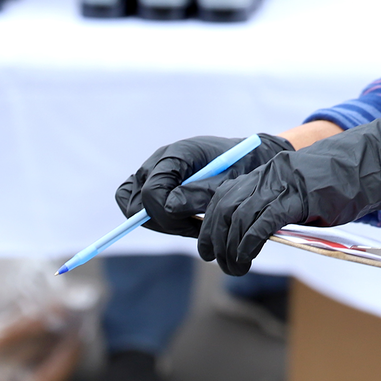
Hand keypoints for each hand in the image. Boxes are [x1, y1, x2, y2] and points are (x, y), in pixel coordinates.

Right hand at [115, 133, 293, 237]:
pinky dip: (154, 218)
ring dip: (160, 222)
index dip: (167, 215)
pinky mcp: (153, 182)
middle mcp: (159, 160)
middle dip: (165, 222)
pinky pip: (136, 205)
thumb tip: (170, 207)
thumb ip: (200, 193)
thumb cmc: (240, 166)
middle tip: (197, 227)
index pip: (151, 191)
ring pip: (134, 207)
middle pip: (137, 203)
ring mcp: (153, 171)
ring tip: (192, 222)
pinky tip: (182, 219)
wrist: (247, 157)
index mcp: (177, 153)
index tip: (196, 223)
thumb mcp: (228, 181)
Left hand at [198, 116, 380, 275]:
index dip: (210, 219)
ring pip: (237, 216)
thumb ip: (281, 204)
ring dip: (230, 248)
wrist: (373, 161)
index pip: (225, 193)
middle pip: (223, 206)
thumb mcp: (305, 190)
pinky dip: (248, 243)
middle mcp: (270, 174)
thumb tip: (260, 232)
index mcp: (270, 171)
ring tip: (235, 267)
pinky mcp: (298, 197)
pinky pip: (262, 222)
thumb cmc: (345, 180)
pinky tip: (248, 257)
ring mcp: (283, 183)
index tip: (210, 242)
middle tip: (216, 259)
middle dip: (213, 237)